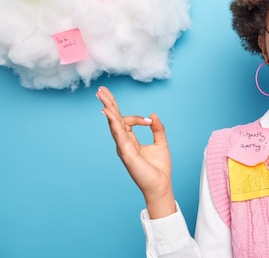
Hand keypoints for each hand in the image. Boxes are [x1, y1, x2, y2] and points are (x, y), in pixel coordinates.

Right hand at [96, 86, 175, 217]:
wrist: (161, 184)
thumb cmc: (159, 168)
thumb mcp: (161, 143)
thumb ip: (157, 128)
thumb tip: (153, 114)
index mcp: (131, 140)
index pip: (126, 121)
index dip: (137, 117)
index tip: (149, 120)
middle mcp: (124, 142)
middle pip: (113, 119)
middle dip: (108, 104)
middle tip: (101, 90)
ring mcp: (123, 147)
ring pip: (113, 124)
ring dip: (108, 108)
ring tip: (102, 95)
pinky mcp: (126, 152)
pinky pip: (118, 134)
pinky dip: (113, 122)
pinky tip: (108, 112)